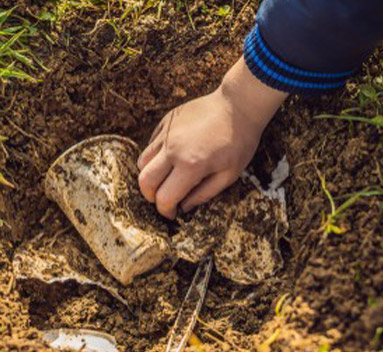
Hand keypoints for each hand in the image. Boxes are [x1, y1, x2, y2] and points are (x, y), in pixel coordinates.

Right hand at [137, 56, 287, 218]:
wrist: (238, 105)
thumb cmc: (239, 142)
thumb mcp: (229, 175)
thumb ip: (203, 194)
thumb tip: (184, 207)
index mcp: (191, 166)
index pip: (164, 197)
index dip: (166, 211)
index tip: (172, 214)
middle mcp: (173, 149)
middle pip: (145, 181)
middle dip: (151, 196)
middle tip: (164, 200)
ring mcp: (167, 134)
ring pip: (142, 162)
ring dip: (150, 176)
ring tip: (165, 179)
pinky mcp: (166, 122)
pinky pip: (151, 144)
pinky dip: (155, 157)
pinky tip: (171, 158)